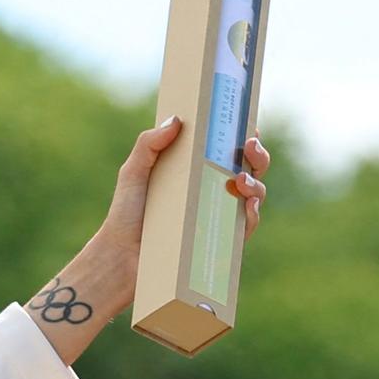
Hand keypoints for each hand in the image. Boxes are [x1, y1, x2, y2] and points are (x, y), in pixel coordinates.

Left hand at [24, 121, 268, 364]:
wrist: (121, 258)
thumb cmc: (125, 215)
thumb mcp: (133, 173)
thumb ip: (149, 144)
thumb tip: (177, 120)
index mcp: (194, 171)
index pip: (226, 150)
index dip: (243, 136)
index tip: (247, 124)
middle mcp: (210, 192)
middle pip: (248, 168)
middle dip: (257, 154)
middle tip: (250, 145)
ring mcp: (217, 216)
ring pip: (254, 195)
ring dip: (257, 184)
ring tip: (241, 180)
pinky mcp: (218, 242)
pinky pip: (245, 227)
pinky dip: (251, 215)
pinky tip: (246, 206)